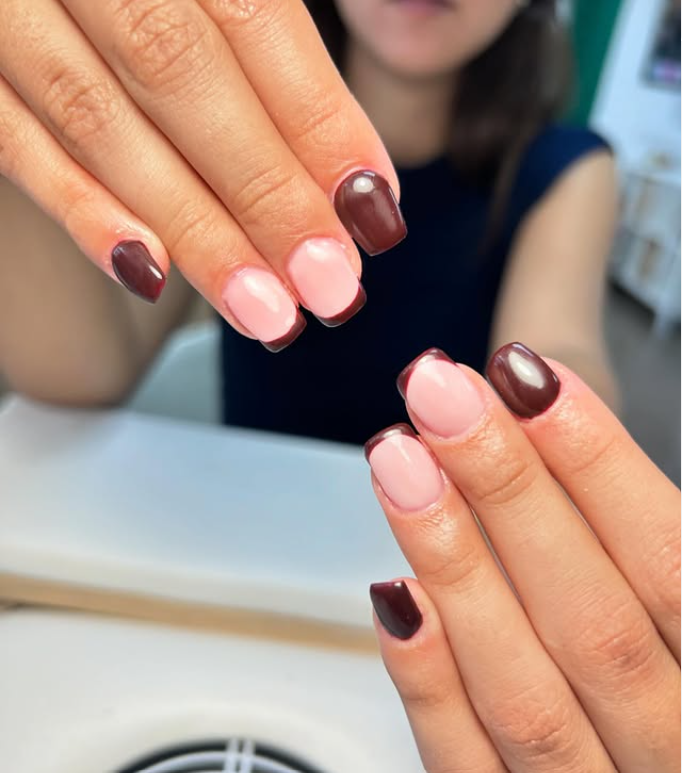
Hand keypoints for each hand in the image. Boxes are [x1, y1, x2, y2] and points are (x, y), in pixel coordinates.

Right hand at [0, 0, 403, 347]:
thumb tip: (317, 63)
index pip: (247, 8)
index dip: (315, 113)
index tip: (373, 207)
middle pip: (177, 68)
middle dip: (264, 189)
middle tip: (331, 286)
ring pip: (95, 114)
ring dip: (191, 226)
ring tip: (266, 311)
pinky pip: (6, 134)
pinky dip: (77, 205)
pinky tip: (151, 273)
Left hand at [366, 343, 679, 771]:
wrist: (645, 769)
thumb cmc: (657, 662)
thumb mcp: (670, 601)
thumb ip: (635, 535)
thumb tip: (544, 409)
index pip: (672, 563)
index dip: (599, 463)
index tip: (525, 376)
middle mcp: (673, 744)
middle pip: (594, 619)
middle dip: (509, 490)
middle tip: (440, 394)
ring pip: (527, 695)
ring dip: (455, 564)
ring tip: (400, 460)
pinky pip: (469, 772)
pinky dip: (431, 686)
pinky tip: (393, 594)